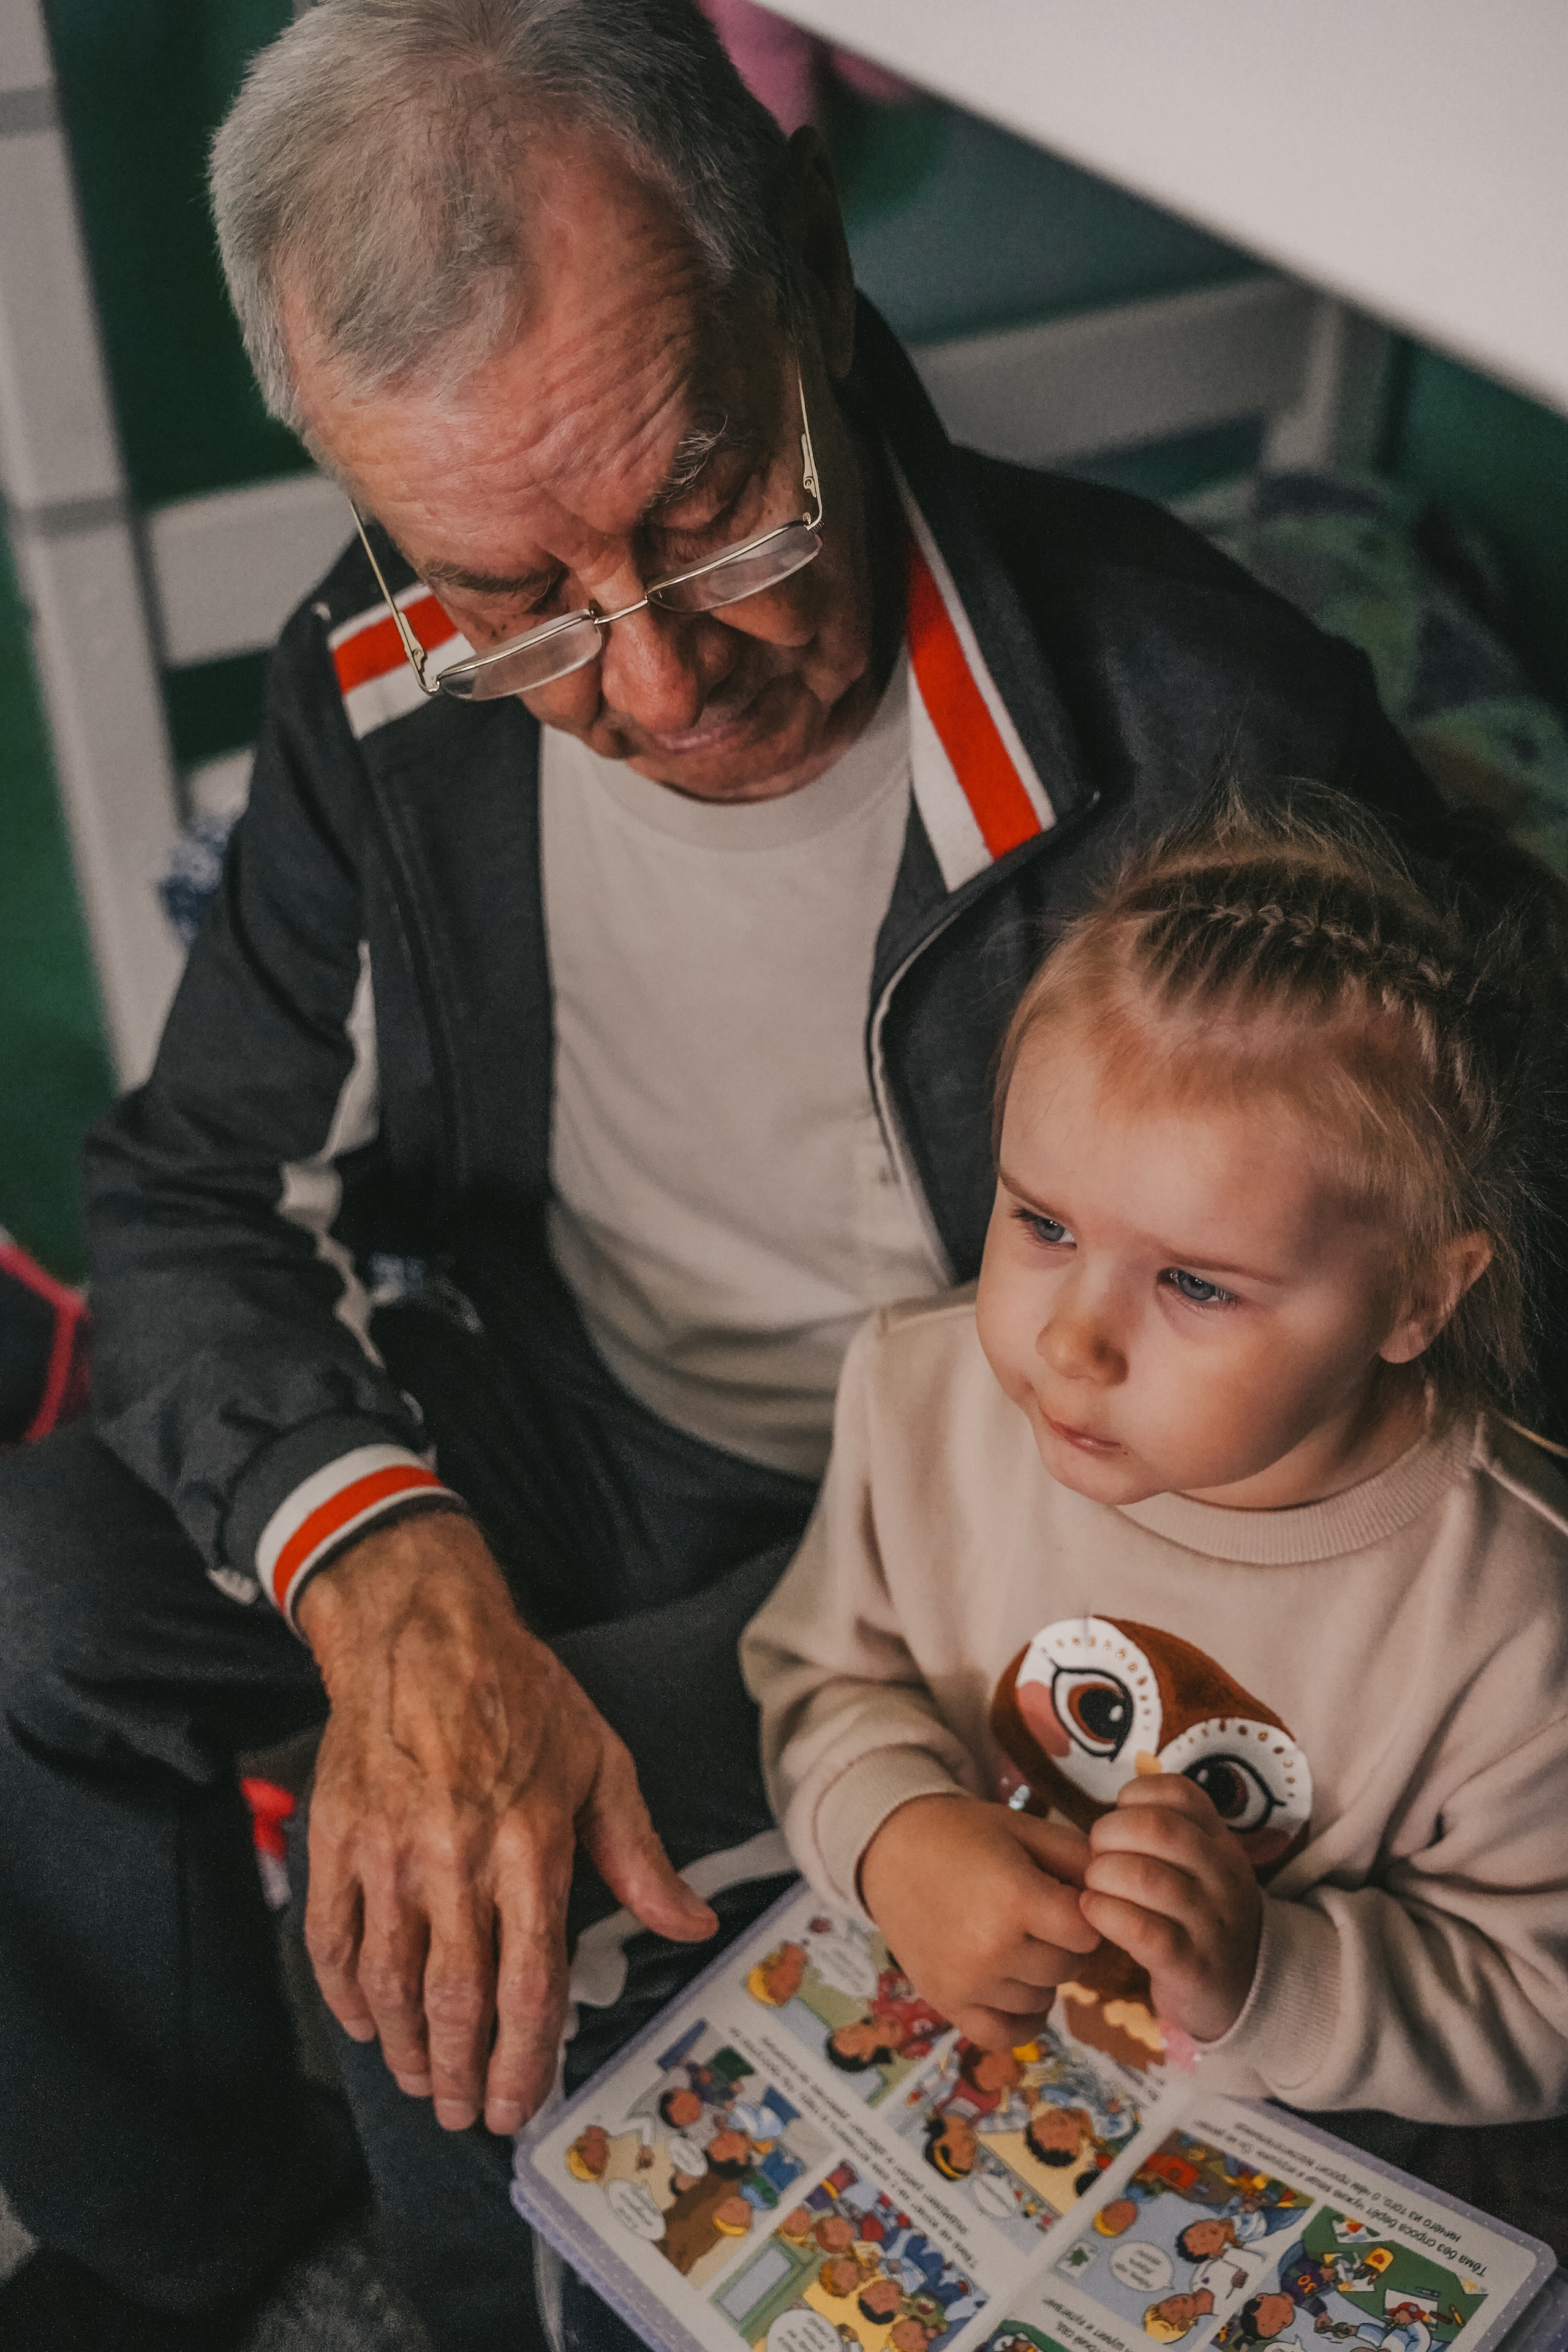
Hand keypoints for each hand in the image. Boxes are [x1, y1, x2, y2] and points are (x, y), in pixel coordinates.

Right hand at [296, 1512, 715, 2133]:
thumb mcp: (600, 1763)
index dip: (525, 2061)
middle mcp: (456, 1862)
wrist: (422, 1632)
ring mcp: (387, 1857)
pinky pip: (333, 1943)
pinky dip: (346, 1997)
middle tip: (464, 2113)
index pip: (529, 1986)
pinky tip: (366, 2022)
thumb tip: (691, 1922)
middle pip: (455, 2004)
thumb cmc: (519, 1694)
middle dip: (460, 2075)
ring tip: (422, 2079)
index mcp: (530, 1847)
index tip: (519, 2104)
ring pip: (390, 1987)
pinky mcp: (335, 1843)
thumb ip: (640, 1856)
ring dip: (405, 2050)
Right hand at [858, 1794, 1098, 2047]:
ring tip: (1013, 1936)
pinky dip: (1020, 2015)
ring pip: (1042, 1997)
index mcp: (1014, 1898)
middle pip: (1068, 1966)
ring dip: (1041, 1974)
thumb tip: (1123, 1890)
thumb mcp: (1024, 1829)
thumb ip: (1079, 1857)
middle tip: (1036, 1913)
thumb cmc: (964, 1834)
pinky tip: (1015, 1984)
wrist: (892, 1848)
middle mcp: (991, 1948)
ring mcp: (967, 1982)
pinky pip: (1006, 2033)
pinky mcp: (947, 2003)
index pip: (1088, 1931)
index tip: (1066, 1897)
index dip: (1086, 1913)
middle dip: (1063, 1941)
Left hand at [1080, 1774, 1261, 2042]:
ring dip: (1103, 1875)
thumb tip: (1112, 1812)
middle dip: (1109, 1833)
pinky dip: (1106, 1913)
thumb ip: (1168, 1834)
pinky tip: (1094, 1911)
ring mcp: (1211, 1923)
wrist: (1245, 1992)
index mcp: (1222, 1843)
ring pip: (1146, 1877)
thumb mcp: (1202, 1868)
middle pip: (1157, 1828)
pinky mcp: (1191, 1966)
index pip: (1179, 1793)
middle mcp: (1223, 1877)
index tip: (1119, 1817)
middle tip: (1096, 1855)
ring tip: (1094, 1886)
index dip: (1135, 1795)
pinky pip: (1141, 1929)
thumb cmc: (1200, 1918)